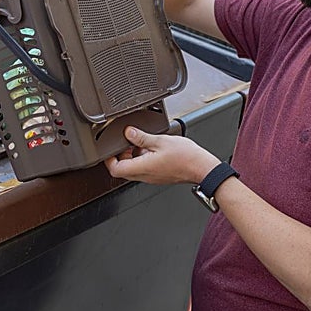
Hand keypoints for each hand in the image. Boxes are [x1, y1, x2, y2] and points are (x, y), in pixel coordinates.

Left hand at [104, 126, 221, 185]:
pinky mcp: (159, 176)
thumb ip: (141, 137)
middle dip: (120, 156)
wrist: (202, 168)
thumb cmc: (186, 157)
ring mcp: (152, 177)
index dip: (109, 160)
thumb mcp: (160, 141)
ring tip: (140, 143)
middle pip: (123, 170)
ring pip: (133, 169)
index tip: (110, 149)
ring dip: (132, 157)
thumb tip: (128, 132)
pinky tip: (152, 148)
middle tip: (125, 143)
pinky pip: (144, 169)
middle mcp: (145, 176)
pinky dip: (142, 159)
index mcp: (142, 168)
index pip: (115, 170)